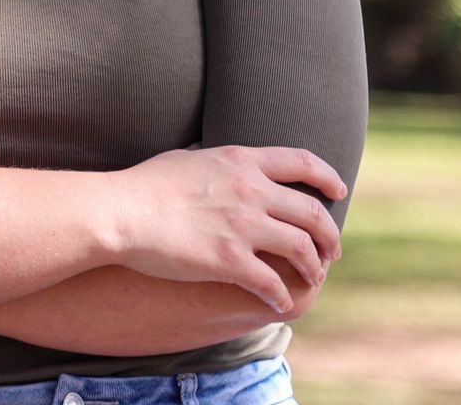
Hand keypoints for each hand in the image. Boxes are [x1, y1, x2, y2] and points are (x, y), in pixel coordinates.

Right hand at [107, 145, 345, 314]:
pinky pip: (272, 282)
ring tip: (312, 277)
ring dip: (314, 266)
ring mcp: (243, 226)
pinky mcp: (229, 261)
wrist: (121, 212)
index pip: (302, 162)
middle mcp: (251, 190)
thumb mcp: (190, 158)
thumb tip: (226, 165)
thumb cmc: (145, 185)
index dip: (328, 177)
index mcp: (242, 161)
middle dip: (330, 234)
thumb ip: (218, 162)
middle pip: (312, 211)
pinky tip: (280, 303)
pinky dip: (283, 295)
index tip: (339, 191)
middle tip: (332, 250)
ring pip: (301, 247)